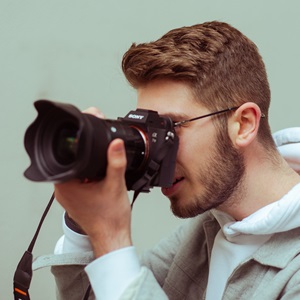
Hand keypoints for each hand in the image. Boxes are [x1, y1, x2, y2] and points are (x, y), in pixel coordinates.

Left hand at [54, 108, 131, 257]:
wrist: (112, 237)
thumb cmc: (110, 219)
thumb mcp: (116, 184)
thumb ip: (116, 161)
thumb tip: (116, 143)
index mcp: (66, 184)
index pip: (66, 154)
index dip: (79, 141)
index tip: (89, 136)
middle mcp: (62, 190)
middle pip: (70, 160)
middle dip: (85, 151)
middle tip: (100, 150)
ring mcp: (67, 195)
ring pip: (74, 169)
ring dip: (87, 163)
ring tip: (100, 168)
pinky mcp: (74, 199)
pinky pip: (78, 180)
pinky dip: (88, 174)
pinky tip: (99, 177)